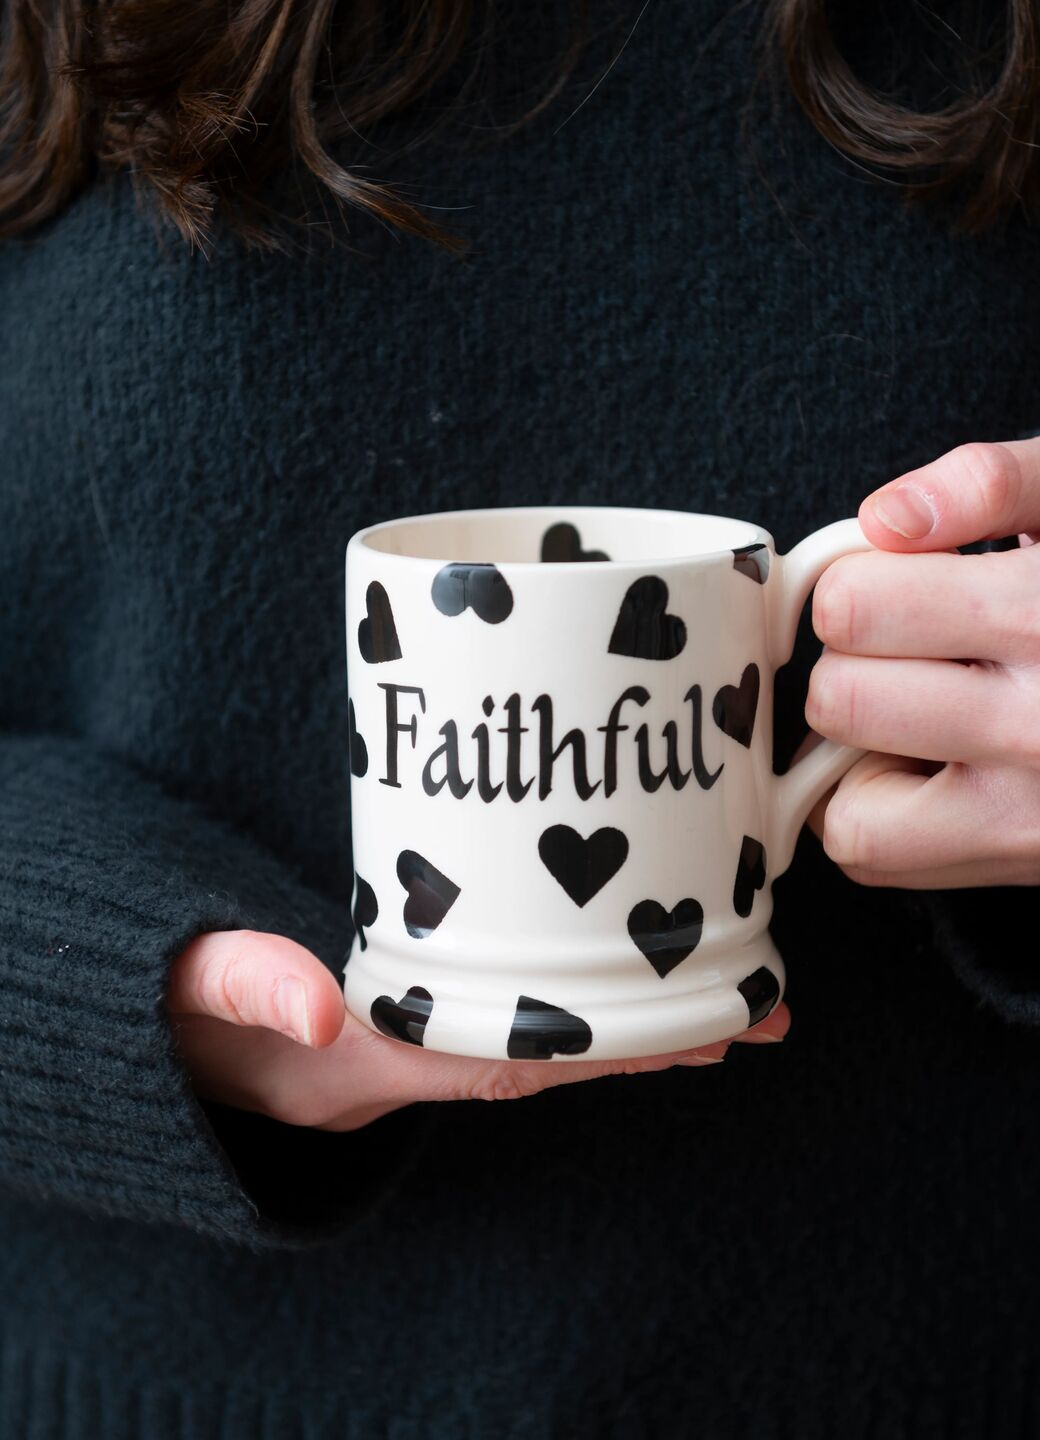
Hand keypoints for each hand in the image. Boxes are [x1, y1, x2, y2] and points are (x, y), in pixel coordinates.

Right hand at [166, 930, 789, 1130]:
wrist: (141, 1021)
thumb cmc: (161, 1003)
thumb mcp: (179, 991)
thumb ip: (233, 981)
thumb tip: (310, 1000)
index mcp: (356, 1067)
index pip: (500, 1060)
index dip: (598, 1043)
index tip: (688, 1022)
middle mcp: (402, 1068)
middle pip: (547, 1059)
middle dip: (650, 1041)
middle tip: (757, 1008)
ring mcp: (410, 1046)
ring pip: (542, 1043)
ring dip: (635, 1026)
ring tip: (731, 993)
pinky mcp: (412, 1008)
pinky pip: (513, 1017)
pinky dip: (579, 1005)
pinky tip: (626, 976)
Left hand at [803, 436, 1039, 889]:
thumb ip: (992, 482)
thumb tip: (887, 519)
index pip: (853, 606)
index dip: (857, 581)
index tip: (898, 581)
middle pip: (840, 698)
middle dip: (857, 663)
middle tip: (918, 647)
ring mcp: (1035, 814)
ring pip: (846, 801)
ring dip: (860, 750)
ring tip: (926, 707)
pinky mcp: (1028, 860)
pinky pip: (876, 854)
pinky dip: (876, 813)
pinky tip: (932, 764)